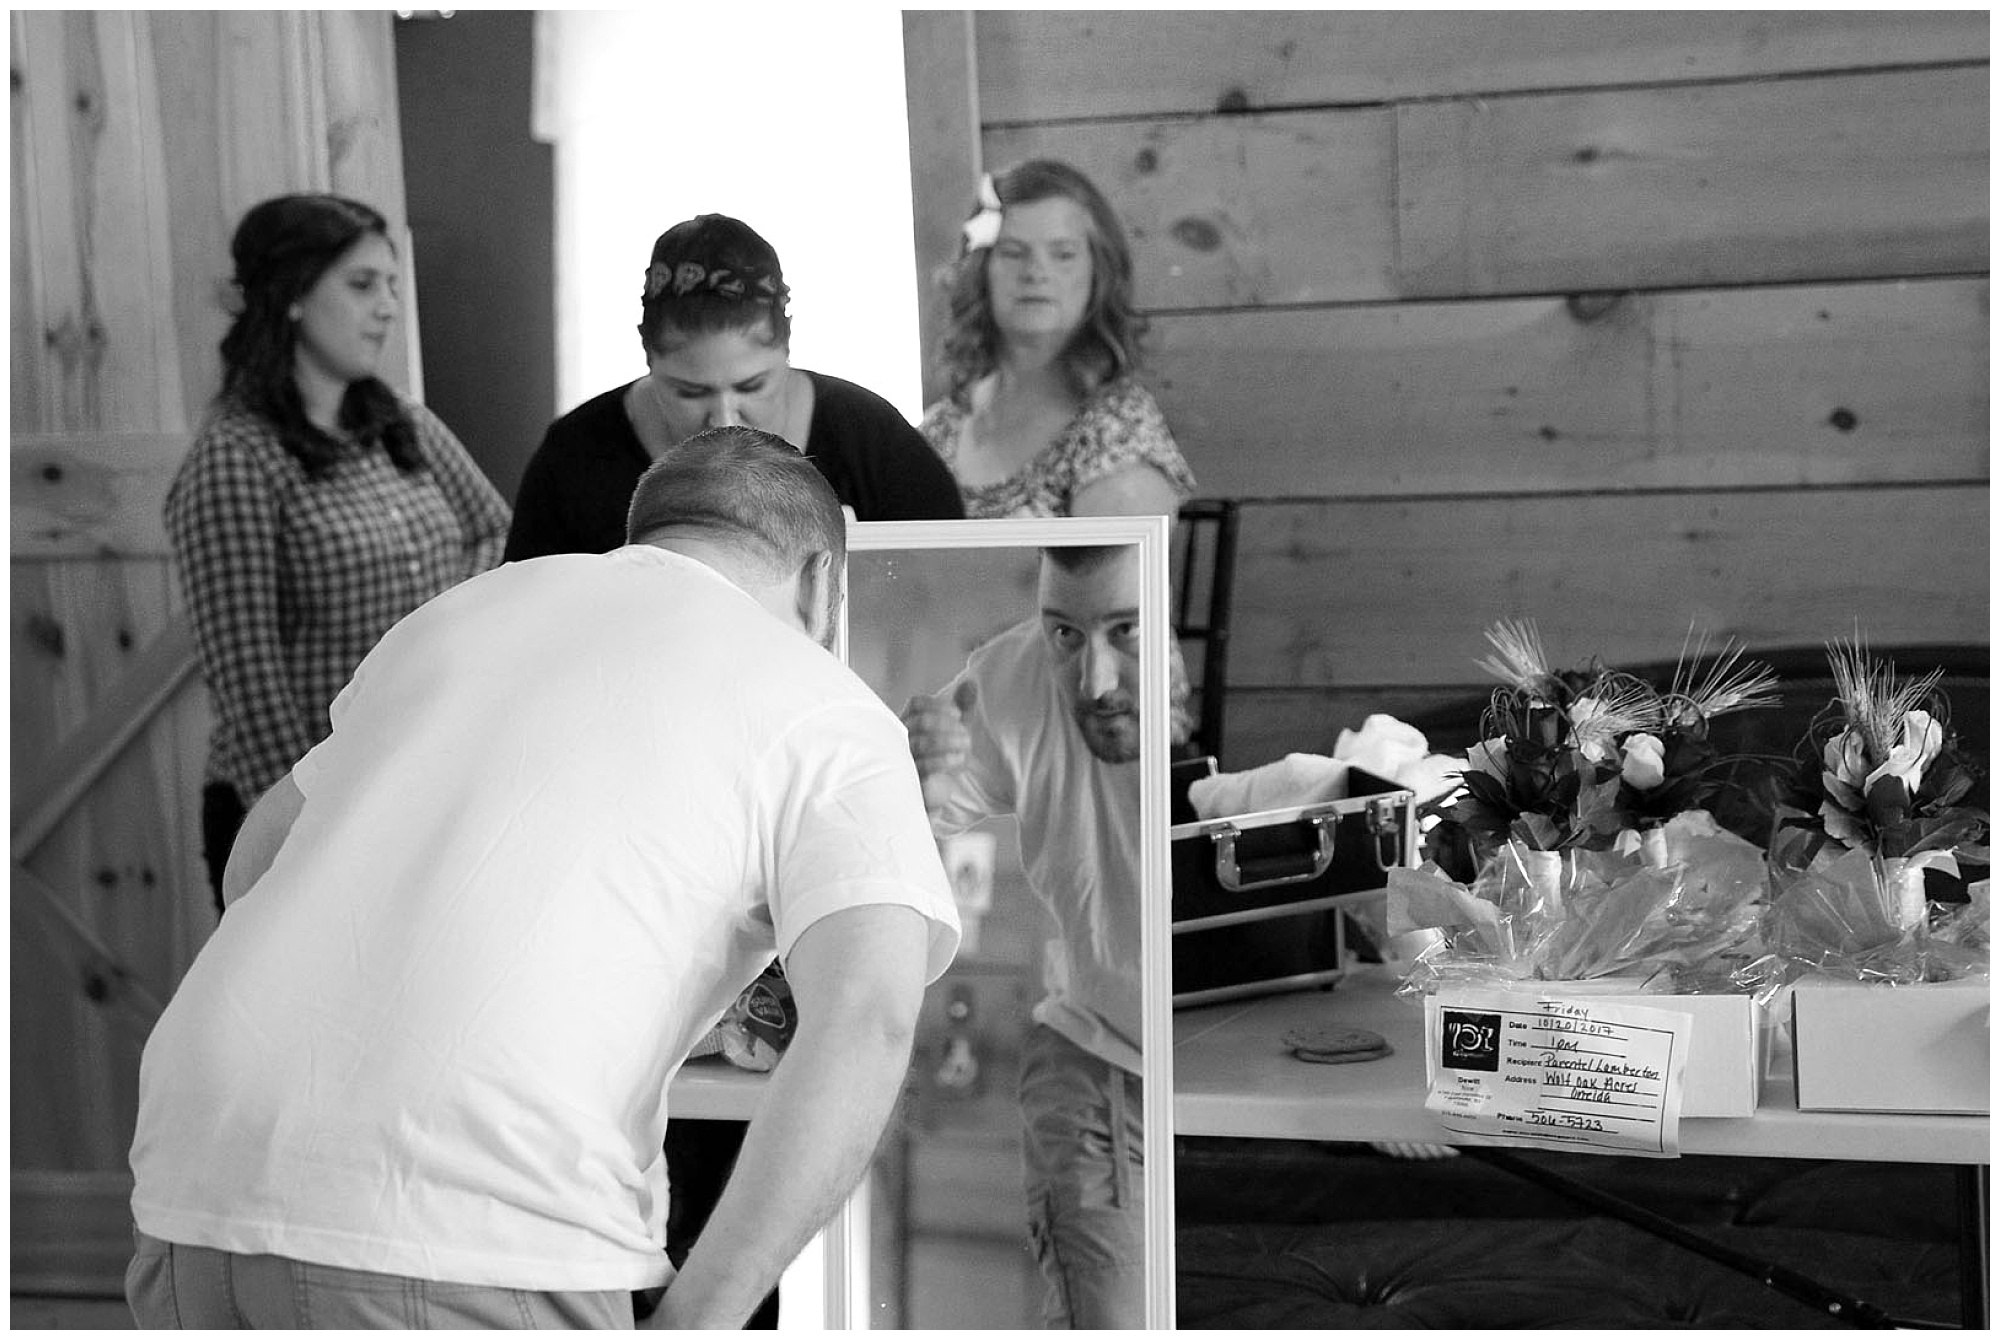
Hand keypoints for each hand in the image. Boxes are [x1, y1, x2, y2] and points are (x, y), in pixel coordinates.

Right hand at [901, 680, 975, 814]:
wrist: (927, 797)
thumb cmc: (937, 758)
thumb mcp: (952, 732)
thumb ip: (961, 708)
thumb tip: (971, 684)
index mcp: (907, 724)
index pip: (916, 704)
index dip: (938, 705)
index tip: (957, 714)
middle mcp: (900, 740)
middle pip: (921, 722)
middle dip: (948, 725)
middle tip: (966, 734)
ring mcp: (902, 760)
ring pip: (923, 743)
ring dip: (951, 742)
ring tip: (967, 746)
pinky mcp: (910, 782)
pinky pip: (926, 767)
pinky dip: (947, 760)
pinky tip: (961, 760)